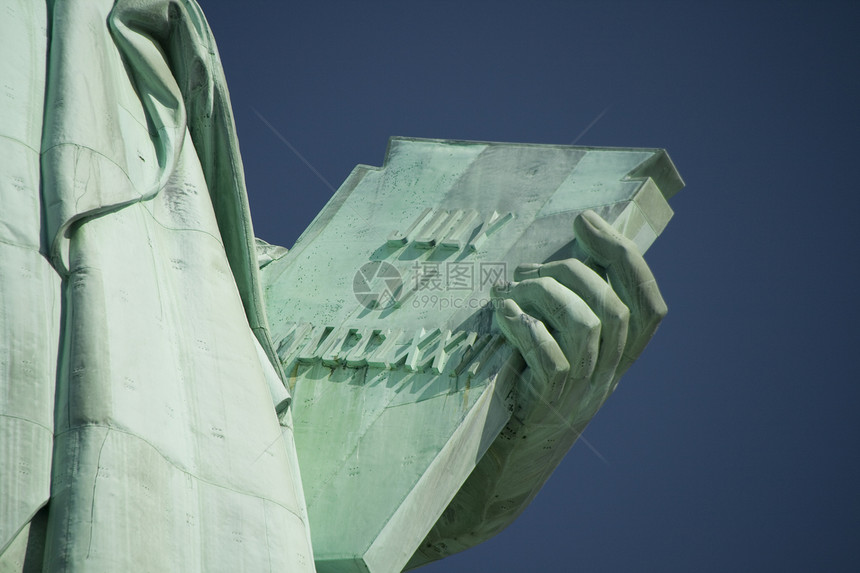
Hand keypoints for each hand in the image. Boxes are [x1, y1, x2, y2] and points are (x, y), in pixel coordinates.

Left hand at [492, 209, 666, 425]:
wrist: (504, 462)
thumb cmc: (525, 392)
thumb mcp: (558, 350)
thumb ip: (570, 312)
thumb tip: (566, 253)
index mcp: (618, 360)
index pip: (649, 307)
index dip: (625, 258)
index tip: (588, 222)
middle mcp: (608, 376)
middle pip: (615, 307)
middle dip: (571, 270)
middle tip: (526, 268)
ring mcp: (581, 392)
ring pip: (585, 325)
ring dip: (542, 293)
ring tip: (507, 290)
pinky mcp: (548, 404)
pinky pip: (550, 355)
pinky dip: (525, 325)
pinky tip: (502, 313)